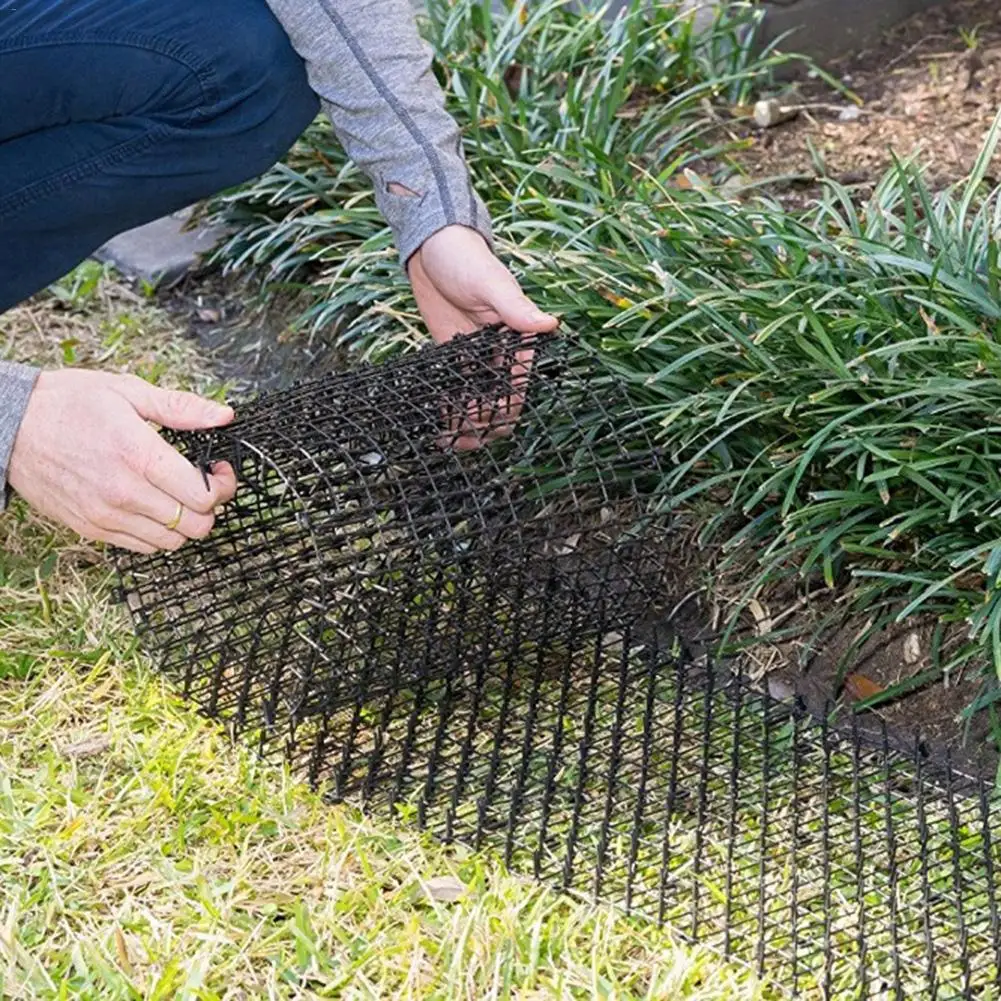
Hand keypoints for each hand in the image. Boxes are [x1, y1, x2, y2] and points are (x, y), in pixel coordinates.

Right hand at [8, 370, 236, 553]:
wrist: (11, 426)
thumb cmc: (68, 404)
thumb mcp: (128, 391)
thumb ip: (181, 408)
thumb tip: (224, 416)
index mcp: (139, 456)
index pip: (203, 496)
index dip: (223, 486)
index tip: (219, 471)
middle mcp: (124, 492)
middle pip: (195, 525)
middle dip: (211, 507)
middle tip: (205, 486)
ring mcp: (106, 516)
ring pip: (172, 542)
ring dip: (185, 522)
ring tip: (178, 496)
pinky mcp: (92, 529)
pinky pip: (143, 547)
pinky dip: (158, 533)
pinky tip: (154, 507)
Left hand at [407, 225, 557, 447]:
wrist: (432, 248)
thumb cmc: (466, 259)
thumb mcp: (491, 284)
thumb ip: (516, 309)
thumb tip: (550, 324)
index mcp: (519, 340)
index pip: (518, 387)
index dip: (504, 412)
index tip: (484, 425)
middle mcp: (501, 354)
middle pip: (498, 403)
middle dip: (484, 427)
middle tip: (462, 442)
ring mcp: (477, 358)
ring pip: (478, 403)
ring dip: (466, 426)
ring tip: (448, 442)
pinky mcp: (453, 357)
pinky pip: (455, 391)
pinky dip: (449, 411)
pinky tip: (438, 428)